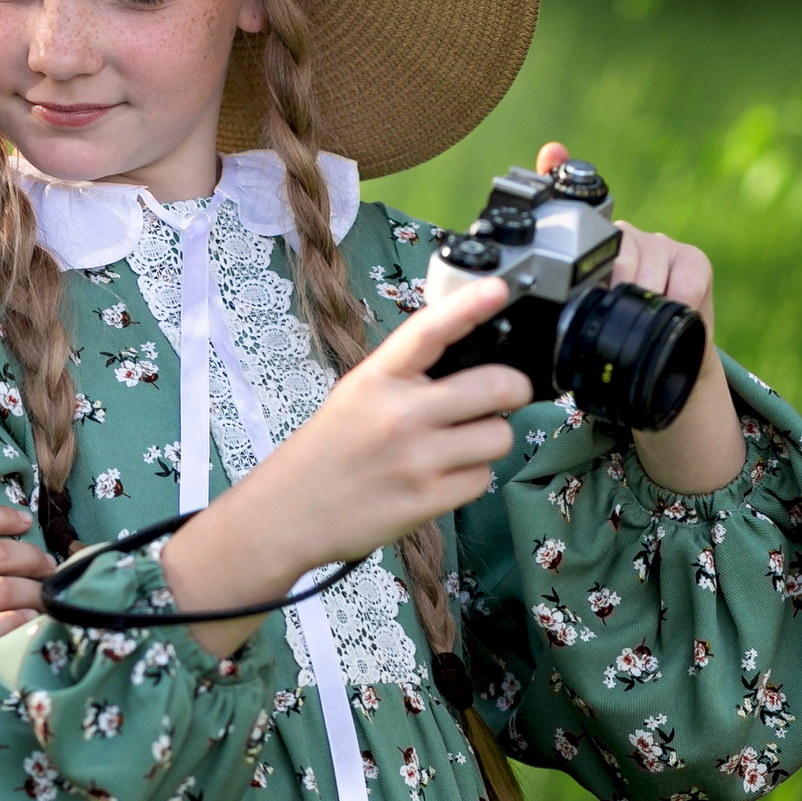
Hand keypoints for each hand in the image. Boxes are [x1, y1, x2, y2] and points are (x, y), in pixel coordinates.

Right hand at [159, 274, 531, 653]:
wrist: (287, 511)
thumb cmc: (327, 451)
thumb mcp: (357, 395)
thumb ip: (408, 378)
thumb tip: (474, 367)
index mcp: (378, 377)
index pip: (429, 330)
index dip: (469, 306)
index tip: (499, 288)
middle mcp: (400, 414)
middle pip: (495, 387)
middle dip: (514, 390)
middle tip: (506, 395)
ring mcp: (416, 459)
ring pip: (499, 437)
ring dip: (489, 441)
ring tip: (457, 447)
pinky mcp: (427, 500)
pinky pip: (482, 480)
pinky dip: (471, 479)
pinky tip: (440, 479)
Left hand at [535, 141, 742, 493]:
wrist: (665, 374)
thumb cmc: (611, 348)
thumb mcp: (570, 331)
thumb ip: (548, 304)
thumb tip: (516, 242)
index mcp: (587, 248)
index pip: (573, 199)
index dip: (562, 170)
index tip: (551, 152)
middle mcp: (623, 234)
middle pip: (614, 243)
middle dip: (608, 281)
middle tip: (606, 308)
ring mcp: (660, 244)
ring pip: (647, 261)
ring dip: (641, 295)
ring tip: (636, 319)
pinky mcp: (692, 260)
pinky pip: (684, 276)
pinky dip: (677, 300)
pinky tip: (671, 312)